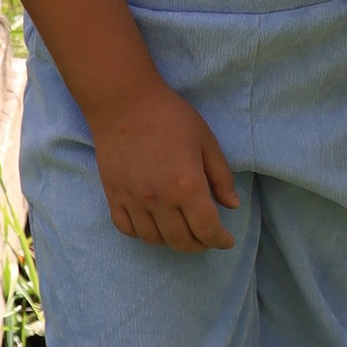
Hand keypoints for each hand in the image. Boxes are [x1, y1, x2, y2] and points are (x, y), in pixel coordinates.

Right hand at [90, 73, 241, 248]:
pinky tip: (154, 226)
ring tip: (183, 232)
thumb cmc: (170, 116)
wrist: (124, 102)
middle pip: (181, 241)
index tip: (227, 240)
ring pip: (154, 239)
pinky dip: (143, 234)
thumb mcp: (206, 141)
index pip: (207, 230)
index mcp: (187, 187)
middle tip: (207, 238)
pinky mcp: (113, 196)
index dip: (220, 240)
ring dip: (172, 242)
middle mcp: (160, 200)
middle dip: (200, 245)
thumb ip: (221, 176)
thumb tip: (232, 206)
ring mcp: (133, 200)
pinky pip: (127, 229)